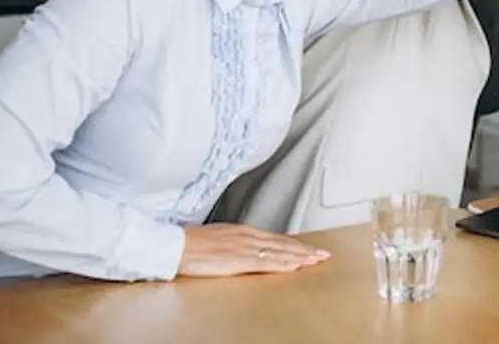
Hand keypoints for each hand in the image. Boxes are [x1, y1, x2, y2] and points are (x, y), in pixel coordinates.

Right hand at [178, 224, 330, 277]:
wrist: (176, 244)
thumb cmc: (192, 242)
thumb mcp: (220, 237)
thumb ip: (237, 242)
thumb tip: (246, 248)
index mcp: (243, 232)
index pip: (276, 238)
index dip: (295, 244)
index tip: (309, 248)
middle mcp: (248, 237)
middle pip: (283, 244)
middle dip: (304, 250)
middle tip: (322, 254)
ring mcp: (245, 248)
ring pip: (279, 253)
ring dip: (300, 257)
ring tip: (315, 260)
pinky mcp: (238, 260)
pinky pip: (266, 263)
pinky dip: (282, 264)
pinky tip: (293, 266)